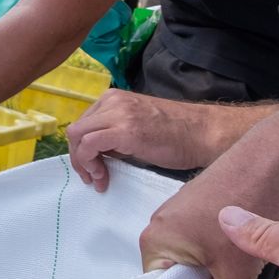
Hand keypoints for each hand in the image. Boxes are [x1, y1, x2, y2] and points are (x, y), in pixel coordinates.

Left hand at [67, 89, 224, 191]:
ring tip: (99, 178)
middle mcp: (112, 101)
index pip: (83, 124)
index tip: (93, 169)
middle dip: (79, 158)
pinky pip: (89, 144)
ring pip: (77, 136)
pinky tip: (102, 175)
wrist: (203, 134)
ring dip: (83, 162)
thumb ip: (111, 135)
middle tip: (93, 177)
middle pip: (75, 131)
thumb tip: (92, 154)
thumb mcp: (134, 129)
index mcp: (113, 99)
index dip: (81, 149)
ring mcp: (117, 113)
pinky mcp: (124, 129)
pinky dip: (88, 162)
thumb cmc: (175, 136)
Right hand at [138, 161, 278, 278]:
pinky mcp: (190, 205)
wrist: (260, 167)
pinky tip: (238, 242)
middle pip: (173, 271)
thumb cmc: (241, 214)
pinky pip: (197, 238)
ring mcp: (172, 213)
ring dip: (211, 262)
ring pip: (189, 255)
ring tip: (236, 259)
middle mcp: (155, 226)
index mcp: (153, 243)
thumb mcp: (237, 273)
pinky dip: (216, 245)